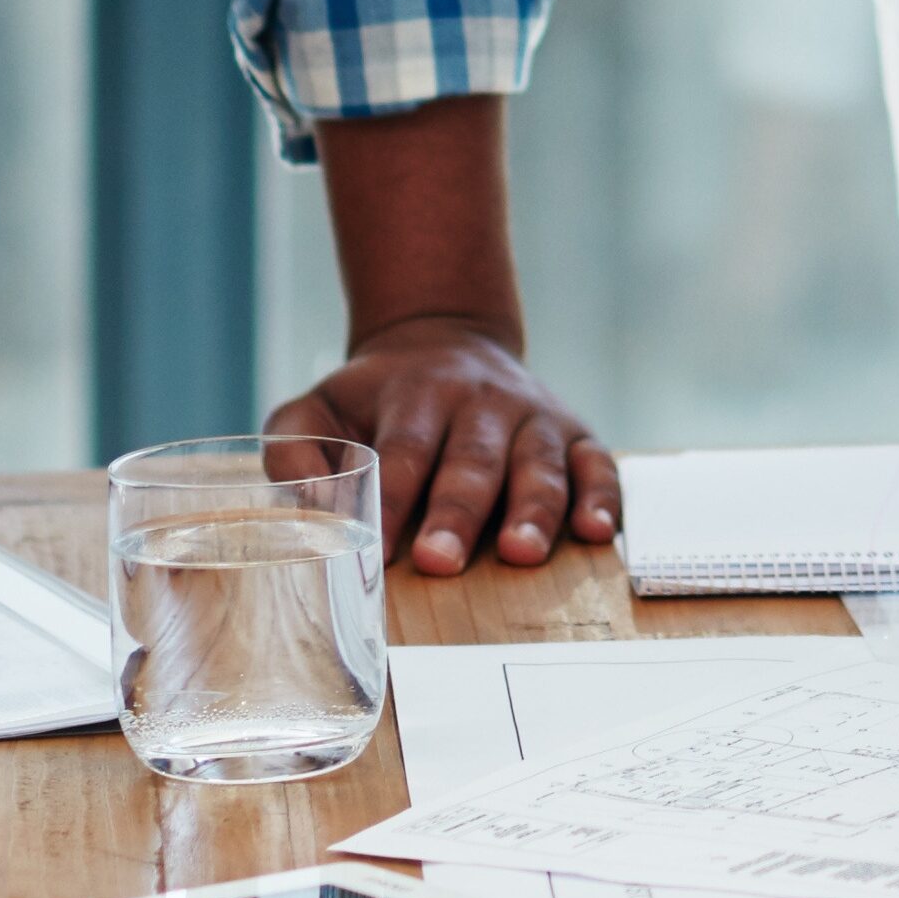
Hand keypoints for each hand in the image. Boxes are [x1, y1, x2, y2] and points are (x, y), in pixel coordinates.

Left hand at [275, 315, 623, 576]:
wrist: (444, 338)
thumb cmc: (374, 400)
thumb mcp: (318, 406)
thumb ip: (295, 448)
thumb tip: (313, 503)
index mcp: (417, 394)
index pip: (404, 450)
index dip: (392, 499)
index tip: (378, 549)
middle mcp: (480, 401)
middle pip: (471, 461)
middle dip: (456, 513)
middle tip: (439, 560)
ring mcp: (532, 416)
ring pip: (538, 463)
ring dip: (533, 508)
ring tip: (521, 552)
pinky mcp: (574, 433)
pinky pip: (597, 463)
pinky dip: (602, 496)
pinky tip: (598, 532)